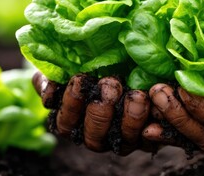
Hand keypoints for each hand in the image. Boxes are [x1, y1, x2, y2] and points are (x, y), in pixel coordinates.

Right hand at [32, 73, 151, 154]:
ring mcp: (123, 138)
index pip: (65, 122)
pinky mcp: (149, 137)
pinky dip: (156, 124)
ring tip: (136, 94)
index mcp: (74, 121)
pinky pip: (152, 138)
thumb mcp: (71, 65)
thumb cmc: (95, 65)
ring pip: (124, 139)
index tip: (79, 78)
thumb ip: (53, 76)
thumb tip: (47, 90)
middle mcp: (97, 134)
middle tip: (110, 84)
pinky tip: (156, 104)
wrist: (133, 64)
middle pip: (93, 135)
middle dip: (100, 111)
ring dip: (130, 118)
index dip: (71, 103)